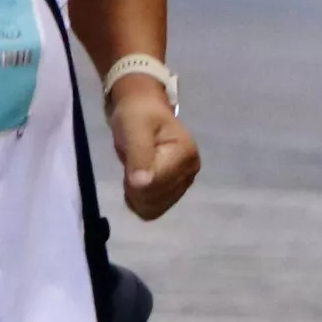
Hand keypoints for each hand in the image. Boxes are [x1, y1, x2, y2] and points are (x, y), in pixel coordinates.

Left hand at [108, 77, 199, 219]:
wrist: (143, 112)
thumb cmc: (138, 117)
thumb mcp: (134, 129)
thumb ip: (139, 155)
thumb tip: (141, 183)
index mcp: (186, 154)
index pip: (157, 184)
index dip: (136, 180)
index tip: (130, 162)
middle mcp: (190, 171)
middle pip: (156, 200)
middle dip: (136, 188)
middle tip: (131, 165)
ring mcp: (184, 182)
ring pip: (154, 208)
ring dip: (136, 195)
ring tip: (134, 172)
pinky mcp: (175, 189)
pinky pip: (155, 209)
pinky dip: (140, 201)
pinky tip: (136, 185)